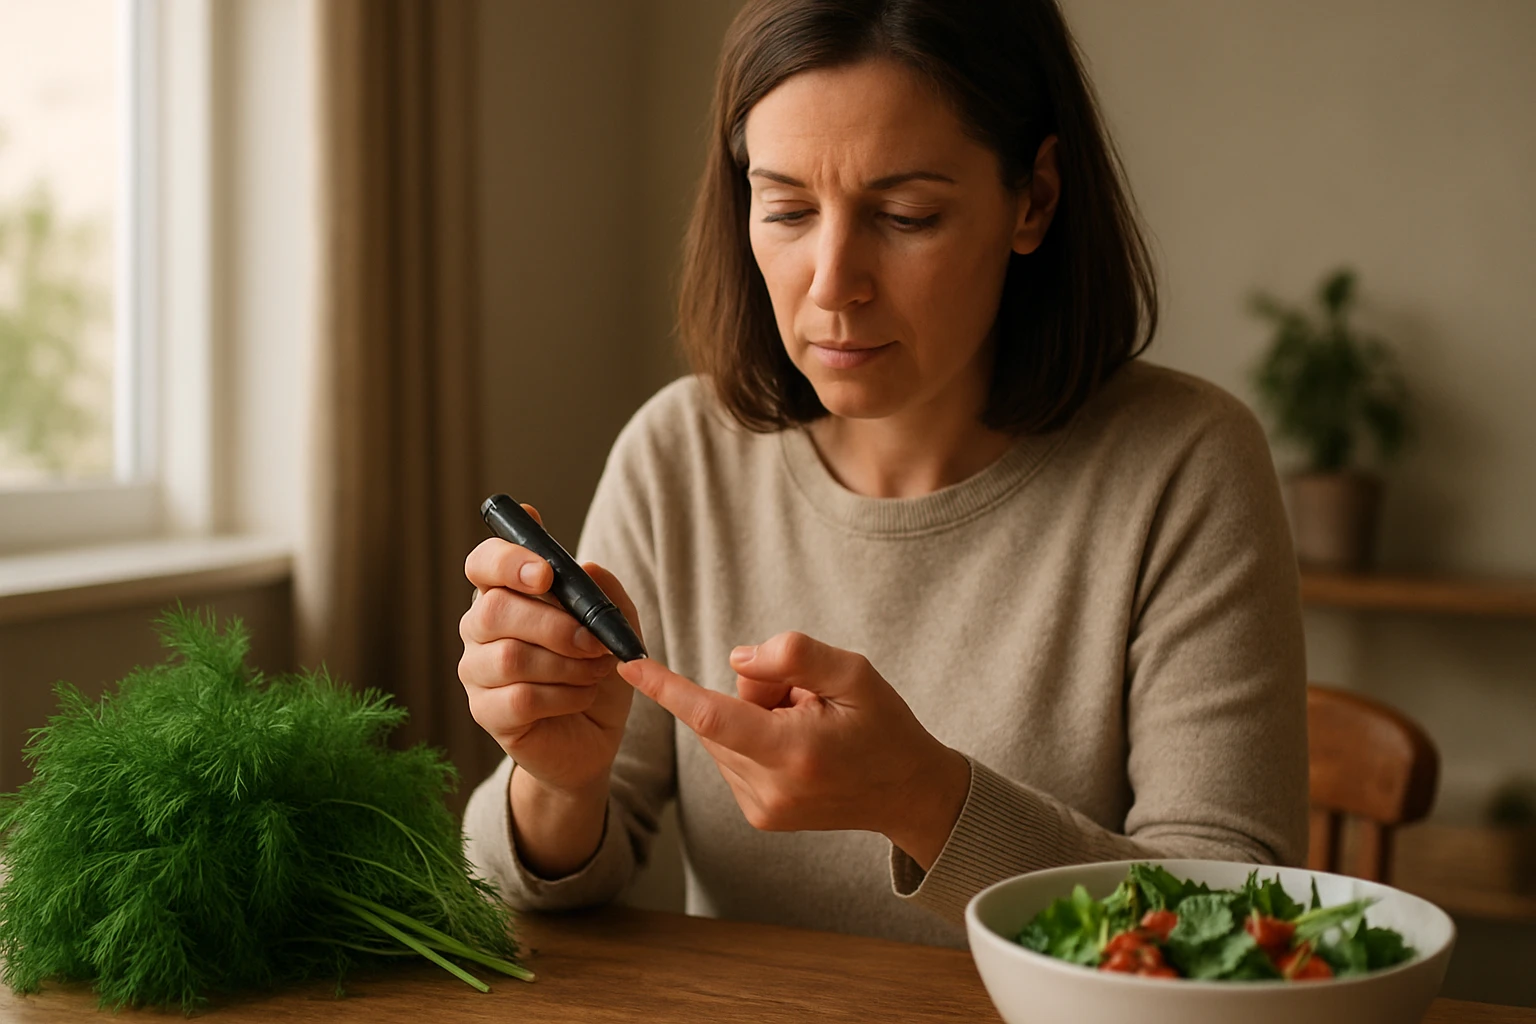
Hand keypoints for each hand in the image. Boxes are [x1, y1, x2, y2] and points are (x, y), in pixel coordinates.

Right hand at [459, 503, 640, 797]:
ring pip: (511, 658)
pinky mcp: (485, 711)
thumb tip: (588, 568)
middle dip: (555, 625)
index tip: (546, 573)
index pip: (484, 563)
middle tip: (594, 642)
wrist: (594, 733)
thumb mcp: (614, 628)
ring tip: (596, 672)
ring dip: (568, 665)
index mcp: (506, 593)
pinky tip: (581, 697)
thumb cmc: (595, 671)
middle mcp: (480, 628)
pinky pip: (521, 698)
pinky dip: (564, 696)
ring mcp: (477, 670)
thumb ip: (605, 594)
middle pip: (495, 610)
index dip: (508, 561)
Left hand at [616, 631, 970, 869]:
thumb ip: (795, 655)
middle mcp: (770, 789)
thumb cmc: (885, 727)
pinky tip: (798, 747)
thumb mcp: (855, 673)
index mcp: (793, 753)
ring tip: (807, 726)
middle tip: (804, 697)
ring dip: (752, 718)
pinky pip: (731, 757)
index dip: (667, 689)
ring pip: (721, 737)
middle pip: (720, 716)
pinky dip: (754, 740)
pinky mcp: (758, 816)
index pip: (711, 717)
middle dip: (751, 693)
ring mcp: (761, 809)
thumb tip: (736, 661)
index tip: (630, 666)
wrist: (908, 792)